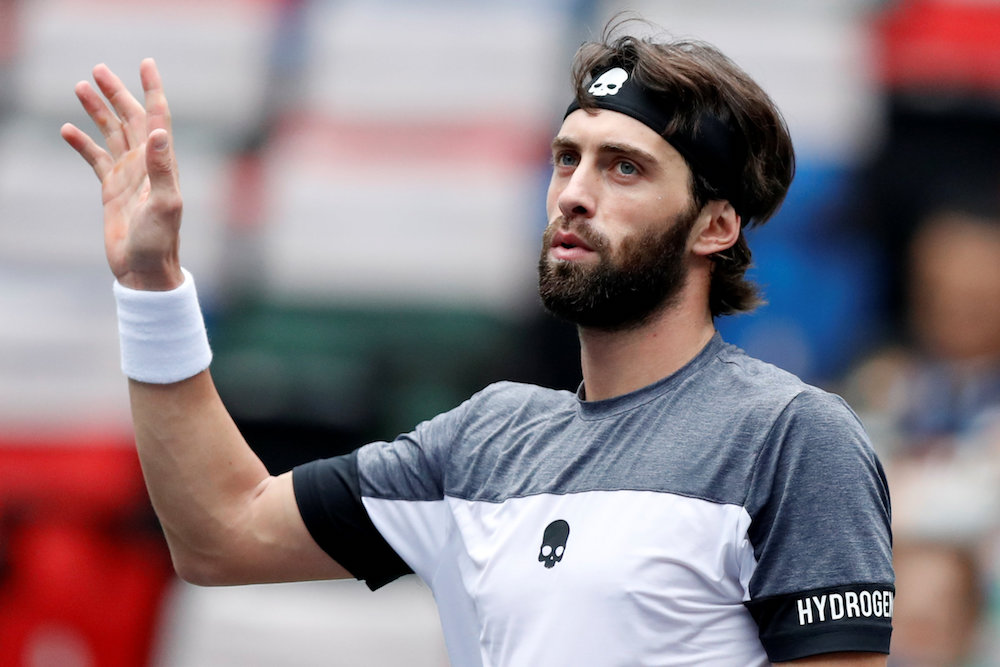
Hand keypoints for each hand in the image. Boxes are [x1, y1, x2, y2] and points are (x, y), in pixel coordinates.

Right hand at [61, 58, 183, 290]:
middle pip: (130, 119)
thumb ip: (161, 167)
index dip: (152, 90)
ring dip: (97, 111)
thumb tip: (157, 131)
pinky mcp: (112, 190)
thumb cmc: (160, 241)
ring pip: (111, 134)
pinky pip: (95, 159)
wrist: (145, 270)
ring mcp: (128, 176)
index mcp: (161, 164)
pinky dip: (83, 143)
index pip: (157, 118)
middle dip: (117, 93)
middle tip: (98, 69)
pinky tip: (67, 129)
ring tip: (80, 87)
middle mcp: (146, 165)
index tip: (146, 64)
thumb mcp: (165, 204)